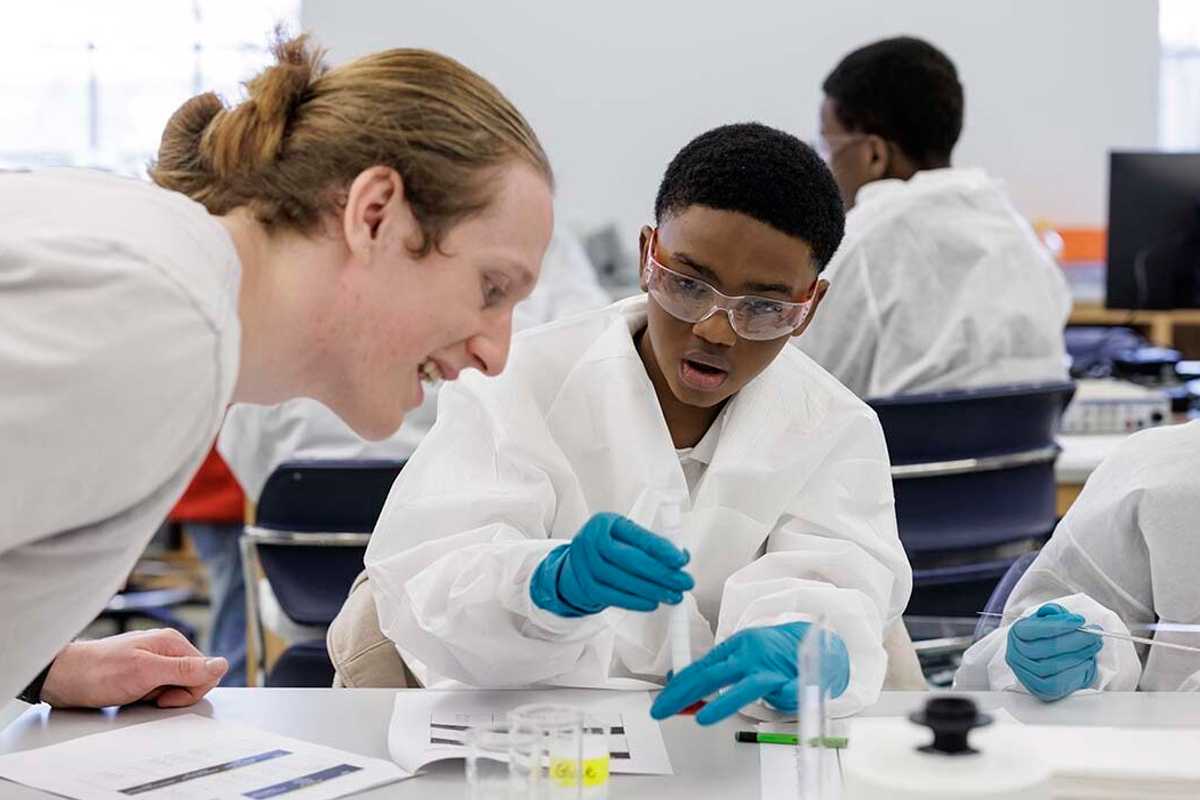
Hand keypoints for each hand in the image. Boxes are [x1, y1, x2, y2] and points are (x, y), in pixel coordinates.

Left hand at [40, 629, 227, 708]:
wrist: (64, 678)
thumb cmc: (99, 672)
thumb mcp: (146, 672)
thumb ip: (185, 669)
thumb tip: (221, 665)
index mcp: (173, 643)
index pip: (207, 671)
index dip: (189, 690)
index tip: (164, 695)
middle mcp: (167, 649)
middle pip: (194, 679)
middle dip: (176, 695)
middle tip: (150, 696)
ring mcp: (156, 661)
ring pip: (178, 687)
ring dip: (161, 698)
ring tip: (138, 694)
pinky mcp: (145, 673)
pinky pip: (161, 689)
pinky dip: (150, 698)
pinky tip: (134, 696)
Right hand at [530, 512, 692, 616]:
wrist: (578, 562)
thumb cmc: (610, 547)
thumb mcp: (625, 536)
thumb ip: (650, 544)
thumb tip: (680, 558)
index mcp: (606, 522)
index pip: (637, 536)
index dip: (661, 549)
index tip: (681, 560)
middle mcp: (591, 539)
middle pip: (629, 559)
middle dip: (661, 573)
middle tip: (684, 582)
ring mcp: (584, 564)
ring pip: (621, 579)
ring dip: (651, 590)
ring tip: (673, 596)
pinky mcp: (585, 585)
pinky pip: (611, 596)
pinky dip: (634, 602)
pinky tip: (651, 603)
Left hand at [650, 621, 849, 724]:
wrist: (814, 642)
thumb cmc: (771, 653)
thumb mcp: (740, 655)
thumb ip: (714, 671)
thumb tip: (679, 684)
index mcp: (735, 646)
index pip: (700, 667)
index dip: (678, 685)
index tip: (662, 702)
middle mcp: (750, 655)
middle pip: (713, 675)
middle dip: (685, 694)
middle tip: (664, 710)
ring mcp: (772, 670)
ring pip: (746, 687)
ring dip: (723, 704)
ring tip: (702, 719)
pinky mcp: (794, 682)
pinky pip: (786, 693)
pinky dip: (781, 699)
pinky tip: (774, 702)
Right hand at [1006, 603, 1101, 701]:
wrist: (1040, 660)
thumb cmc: (1045, 637)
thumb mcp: (1045, 620)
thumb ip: (1052, 614)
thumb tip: (1061, 614)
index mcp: (1016, 633)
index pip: (1037, 629)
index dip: (1060, 624)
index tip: (1080, 620)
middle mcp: (1016, 654)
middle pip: (1049, 648)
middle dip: (1076, 640)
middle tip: (1095, 634)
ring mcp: (1026, 673)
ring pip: (1054, 665)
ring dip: (1080, 655)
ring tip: (1094, 646)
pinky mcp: (1039, 688)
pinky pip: (1059, 681)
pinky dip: (1076, 671)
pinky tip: (1087, 661)